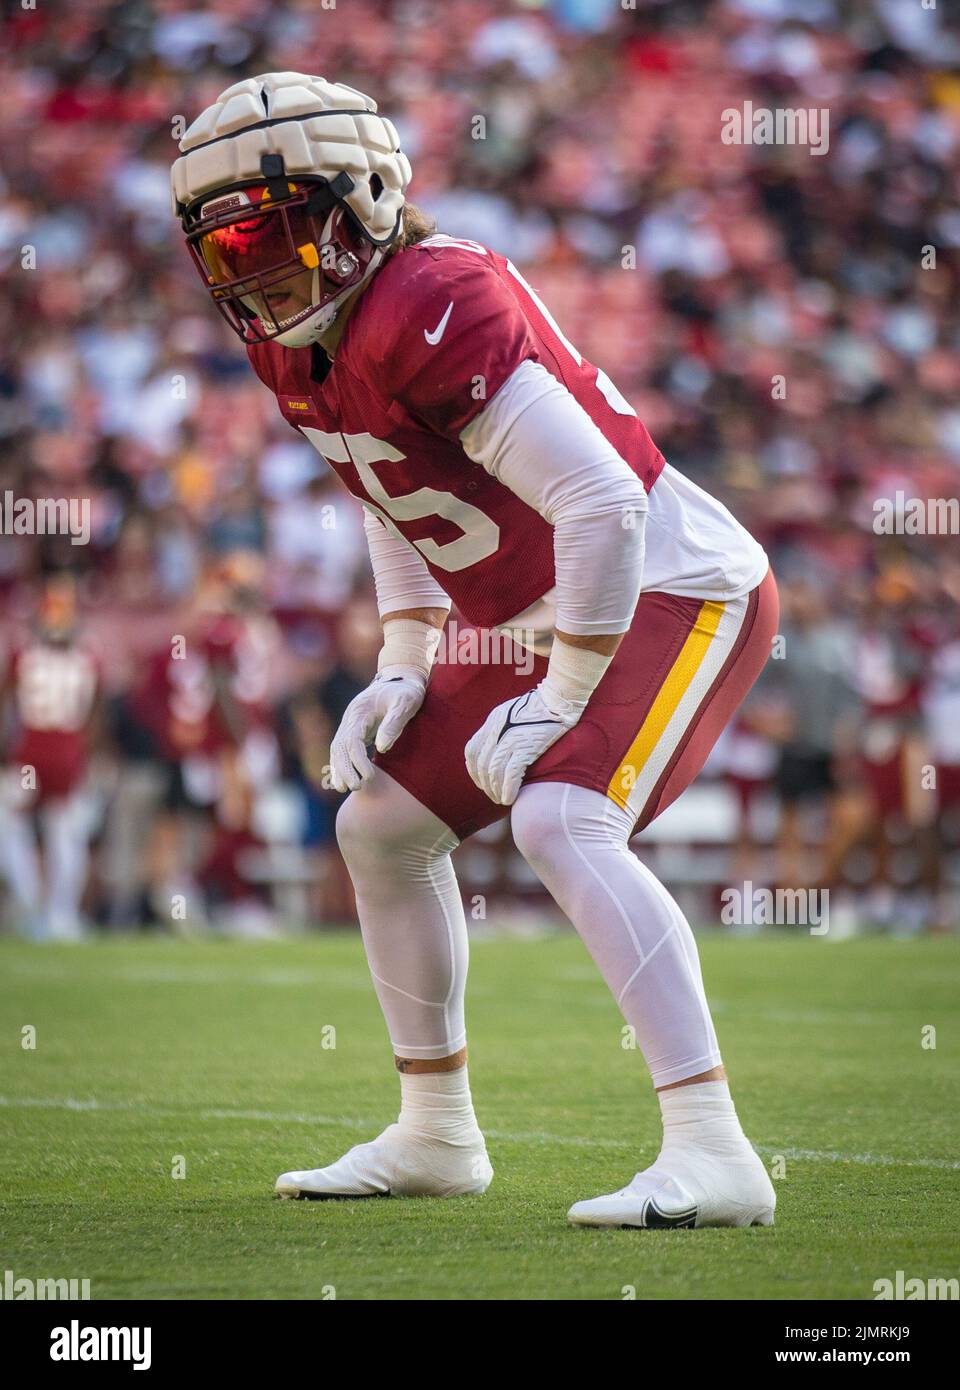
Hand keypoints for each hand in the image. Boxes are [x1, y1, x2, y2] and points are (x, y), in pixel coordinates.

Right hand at [329, 671, 425, 791]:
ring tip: (342, 789)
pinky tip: (342, 780)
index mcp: (361, 711)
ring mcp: (350, 724)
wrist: (401, 678)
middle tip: (355, 788)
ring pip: (337, 749)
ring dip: (338, 769)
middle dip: (344, 768)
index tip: (368, 777)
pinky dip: (339, 764)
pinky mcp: (354, 730)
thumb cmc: (406, 691)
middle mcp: (351, 718)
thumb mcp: (406, 702)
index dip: (357, 760)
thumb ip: (394, 723)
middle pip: (339, 746)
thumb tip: (382, 748)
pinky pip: (342, 749)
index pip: (352, 739)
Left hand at [465, 682, 582, 805]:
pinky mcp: (525, 747)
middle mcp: (496, 730)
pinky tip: (510, 798)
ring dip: (496, 790)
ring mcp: (510, 739)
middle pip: (482, 764)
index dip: (473, 771)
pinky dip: (508, 789)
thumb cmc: (541, 707)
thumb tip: (498, 750)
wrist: (558, 699)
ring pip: (494, 772)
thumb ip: (501, 729)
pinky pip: (511, 774)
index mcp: (492, 721)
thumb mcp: (512, 712)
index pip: (472, 751)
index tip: (481, 782)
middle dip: (485, 785)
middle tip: (493, 795)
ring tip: (501, 800)